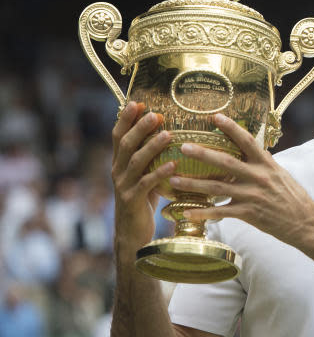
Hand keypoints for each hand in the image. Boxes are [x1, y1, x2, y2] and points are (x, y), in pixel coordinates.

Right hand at [111, 102, 175, 256]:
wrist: (131, 235)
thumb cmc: (142, 202)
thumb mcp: (144, 176)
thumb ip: (150, 159)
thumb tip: (170, 134)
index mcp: (119, 163)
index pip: (118, 136)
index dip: (125, 119)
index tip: (137, 102)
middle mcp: (118, 171)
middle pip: (125, 144)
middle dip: (139, 127)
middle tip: (155, 114)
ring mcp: (123, 186)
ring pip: (135, 161)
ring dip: (152, 146)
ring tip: (168, 134)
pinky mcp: (132, 201)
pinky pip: (146, 184)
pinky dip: (159, 173)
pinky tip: (173, 165)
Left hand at [168, 114, 313, 255]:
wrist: (306, 222)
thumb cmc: (293, 197)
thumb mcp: (280, 174)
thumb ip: (262, 164)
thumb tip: (248, 152)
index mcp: (267, 164)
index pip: (247, 141)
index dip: (231, 128)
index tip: (215, 116)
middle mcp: (258, 177)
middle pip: (226, 162)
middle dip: (203, 153)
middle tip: (183, 146)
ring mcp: (252, 196)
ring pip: (217, 188)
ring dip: (193, 184)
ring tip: (173, 179)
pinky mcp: (249, 214)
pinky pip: (221, 212)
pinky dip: (203, 213)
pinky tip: (187, 212)